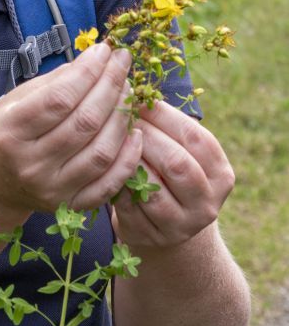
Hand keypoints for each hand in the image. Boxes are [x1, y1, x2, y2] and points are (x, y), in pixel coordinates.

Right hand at [0, 41, 142, 215]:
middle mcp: (30, 163)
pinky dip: (128, 157)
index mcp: (10, 131)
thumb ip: (55, 82)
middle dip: (111, 86)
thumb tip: (96, 61)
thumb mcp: (14, 100)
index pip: (59, 98)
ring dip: (123, 116)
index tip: (104, 51)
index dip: (88, 71)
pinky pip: (109, 183)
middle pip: (85, 122)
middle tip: (122, 64)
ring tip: (128, 91)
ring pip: (102, 152)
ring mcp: (51, 189)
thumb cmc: (2, 133)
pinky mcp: (69, 206)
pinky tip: (135, 131)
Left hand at [111, 99, 234, 249]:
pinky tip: (106, 168)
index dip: (164, 115)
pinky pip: (129, 207)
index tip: (137, 97)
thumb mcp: (177, 150)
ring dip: (129, 160)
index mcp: (220, 173)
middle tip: (121, 117)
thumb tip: (136, 88)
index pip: (196, 138)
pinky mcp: (153, 237)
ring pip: (152, 189)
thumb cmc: (165, 172)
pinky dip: (116, 184)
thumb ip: (166, 126)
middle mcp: (208, 202)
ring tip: (112, 140)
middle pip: (177, 163)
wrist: (162, 224)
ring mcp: (182, 225)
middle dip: (146, 136)